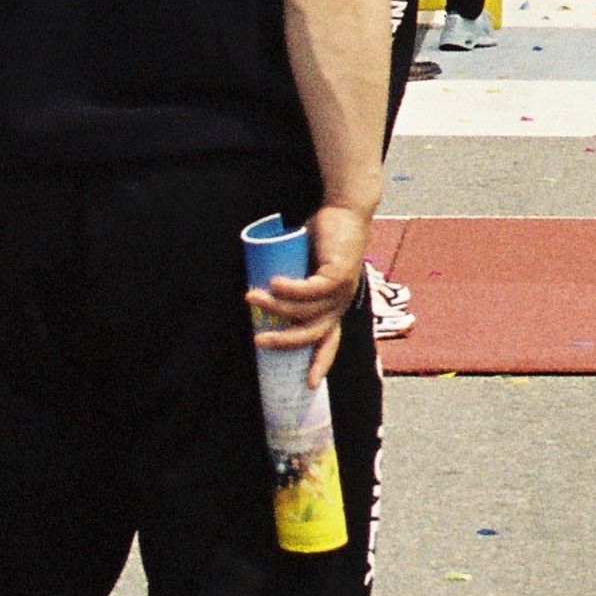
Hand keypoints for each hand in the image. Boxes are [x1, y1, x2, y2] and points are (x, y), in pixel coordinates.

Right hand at [248, 202, 371, 387]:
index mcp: (334, 306)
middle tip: (258, 341)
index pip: (329, 340)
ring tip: (251, 296)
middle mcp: (341, 302)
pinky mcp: (339, 273)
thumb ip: (287, 284)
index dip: (320, 363)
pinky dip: (290, 289)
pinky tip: (273, 283)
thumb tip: (254, 298)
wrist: (344, 210)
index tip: (308, 385)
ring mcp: (342, 289)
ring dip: (276, 307)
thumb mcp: (303, 268)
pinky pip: (311, 289)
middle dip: (285, 342)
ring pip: (306, 311)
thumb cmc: (321, 239)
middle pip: (313, 333)